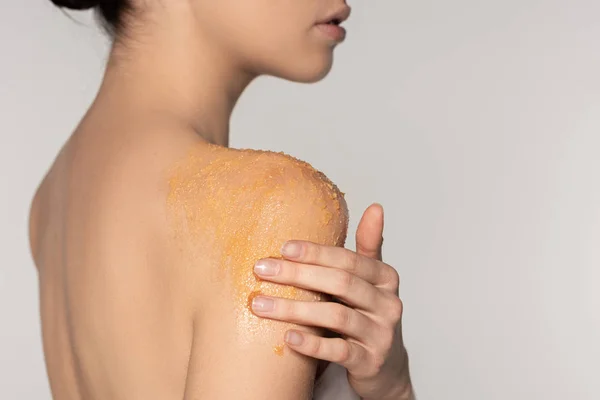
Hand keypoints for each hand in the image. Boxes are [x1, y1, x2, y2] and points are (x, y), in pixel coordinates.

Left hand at [251, 204, 412, 399]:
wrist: (383, 366)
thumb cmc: (368, 315)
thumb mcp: (370, 280)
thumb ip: (369, 246)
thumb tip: (375, 206)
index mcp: (386, 278)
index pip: (349, 260)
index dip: (316, 252)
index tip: (283, 248)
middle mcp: (388, 304)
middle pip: (341, 283)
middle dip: (298, 275)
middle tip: (262, 270)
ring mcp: (381, 335)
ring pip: (336, 317)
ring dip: (295, 309)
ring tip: (261, 305)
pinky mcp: (370, 362)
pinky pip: (339, 352)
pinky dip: (313, 345)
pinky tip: (288, 338)